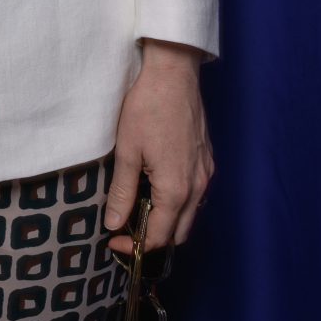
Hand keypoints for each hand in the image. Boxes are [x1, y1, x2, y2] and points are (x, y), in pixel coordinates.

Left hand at [105, 41, 212, 253]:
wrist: (174, 73)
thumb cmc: (147, 108)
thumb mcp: (127, 151)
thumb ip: (122, 192)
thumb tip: (113, 224)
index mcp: (177, 188)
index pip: (159, 237)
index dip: (135, 247)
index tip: (113, 242)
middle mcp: (198, 186)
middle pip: (179, 233)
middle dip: (153, 239)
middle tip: (125, 232)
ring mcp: (206, 173)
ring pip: (189, 215)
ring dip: (167, 222)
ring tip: (138, 212)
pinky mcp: (207, 160)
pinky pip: (195, 196)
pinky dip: (177, 204)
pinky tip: (156, 191)